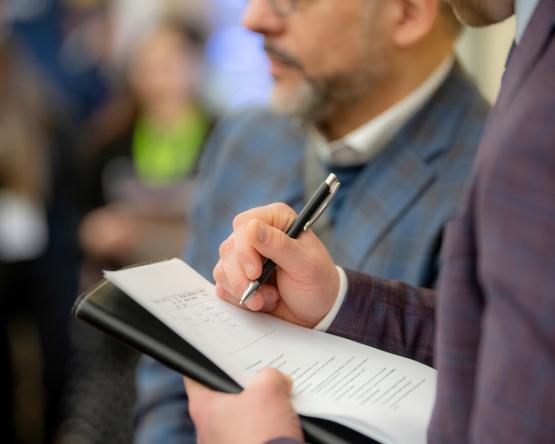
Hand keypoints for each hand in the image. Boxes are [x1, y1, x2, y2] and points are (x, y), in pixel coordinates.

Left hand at [185, 368, 302, 443]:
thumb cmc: (262, 435)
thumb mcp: (269, 390)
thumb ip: (270, 376)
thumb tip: (277, 380)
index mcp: (203, 408)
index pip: (194, 377)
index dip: (205, 362)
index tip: (214, 355)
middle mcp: (206, 430)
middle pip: (221, 397)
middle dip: (242, 387)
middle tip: (259, 376)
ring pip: (237, 419)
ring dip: (255, 410)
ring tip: (276, 400)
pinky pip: (248, 436)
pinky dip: (262, 429)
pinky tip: (280, 422)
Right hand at [213, 203, 338, 327]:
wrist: (317, 310)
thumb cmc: (317, 282)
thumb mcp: (306, 265)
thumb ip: (280, 245)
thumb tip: (252, 228)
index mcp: (276, 219)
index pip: (244, 224)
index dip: (245, 249)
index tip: (255, 273)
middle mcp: (256, 233)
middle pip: (229, 248)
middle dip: (241, 277)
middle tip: (259, 296)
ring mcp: (244, 255)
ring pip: (222, 269)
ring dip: (242, 290)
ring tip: (269, 298)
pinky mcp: (236, 275)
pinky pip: (222, 285)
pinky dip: (239, 299)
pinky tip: (261, 301)